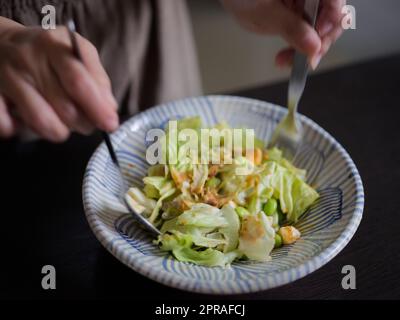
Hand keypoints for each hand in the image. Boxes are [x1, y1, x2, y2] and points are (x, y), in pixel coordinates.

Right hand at [0, 25, 117, 141]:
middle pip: (64, 107)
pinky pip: (8, 126)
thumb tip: (109, 110)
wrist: (1, 44)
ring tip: (62, 125)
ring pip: (41, 121)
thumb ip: (97, 79)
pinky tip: (28, 121)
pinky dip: (23, 131)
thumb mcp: (78, 54)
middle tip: (86, 124)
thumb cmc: (49, 55)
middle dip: (83, 124)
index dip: (97, 107)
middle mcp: (28, 58)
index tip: (110, 124)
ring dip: (59, 132)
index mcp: (55, 45)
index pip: (78, 81)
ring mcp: (6, 76)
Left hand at [221, 0, 345, 68]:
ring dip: (308, 49)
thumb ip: (291, 28)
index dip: (332, 23)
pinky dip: (299, 47)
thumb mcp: (265, 13)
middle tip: (306, 60)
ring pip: (322, 28)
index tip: (317, 44)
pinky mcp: (301, 13)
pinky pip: (309, 32)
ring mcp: (307, 2)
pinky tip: (286, 57)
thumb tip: (313, 46)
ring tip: (287, 61)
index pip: (335, 2)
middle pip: (333, 16)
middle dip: (319, 42)